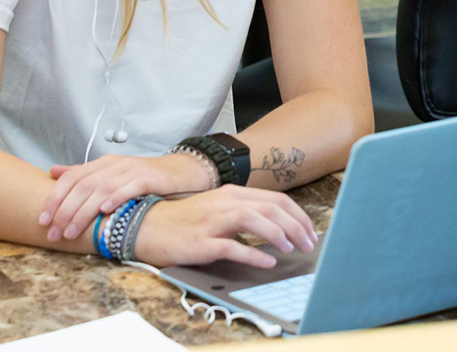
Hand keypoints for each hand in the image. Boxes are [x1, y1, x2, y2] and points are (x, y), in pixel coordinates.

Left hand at [39, 153, 215, 242]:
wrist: (181, 172)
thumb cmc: (144, 178)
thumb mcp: (111, 173)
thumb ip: (83, 174)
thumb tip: (53, 172)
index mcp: (103, 163)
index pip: (72, 177)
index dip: (55, 197)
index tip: (43, 219)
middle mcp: (115, 164)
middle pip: (83, 186)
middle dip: (64, 211)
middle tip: (53, 232)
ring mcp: (133, 170)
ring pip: (101, 189)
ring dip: (83, 212)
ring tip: (72, 231)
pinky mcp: (150, 178)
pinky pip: (129, 187)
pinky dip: (115, 198)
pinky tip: (105, 211)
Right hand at [132, 186, 317, 268]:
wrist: (146, 226)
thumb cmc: (185, 221)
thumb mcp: (218, 209)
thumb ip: (244, 213)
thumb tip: (277, 228)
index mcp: (232, 194)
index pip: (276, 199)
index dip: (298, 215)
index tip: (310, 231)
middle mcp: (225, 203)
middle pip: (270, 208)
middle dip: (296, 226)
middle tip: (309, 243)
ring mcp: (212, 221)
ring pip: (254, 220)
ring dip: (278, 234)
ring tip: (291, 248)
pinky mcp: (201, 242)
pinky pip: (231, 246)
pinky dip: (253, 253)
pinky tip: (267, 261)